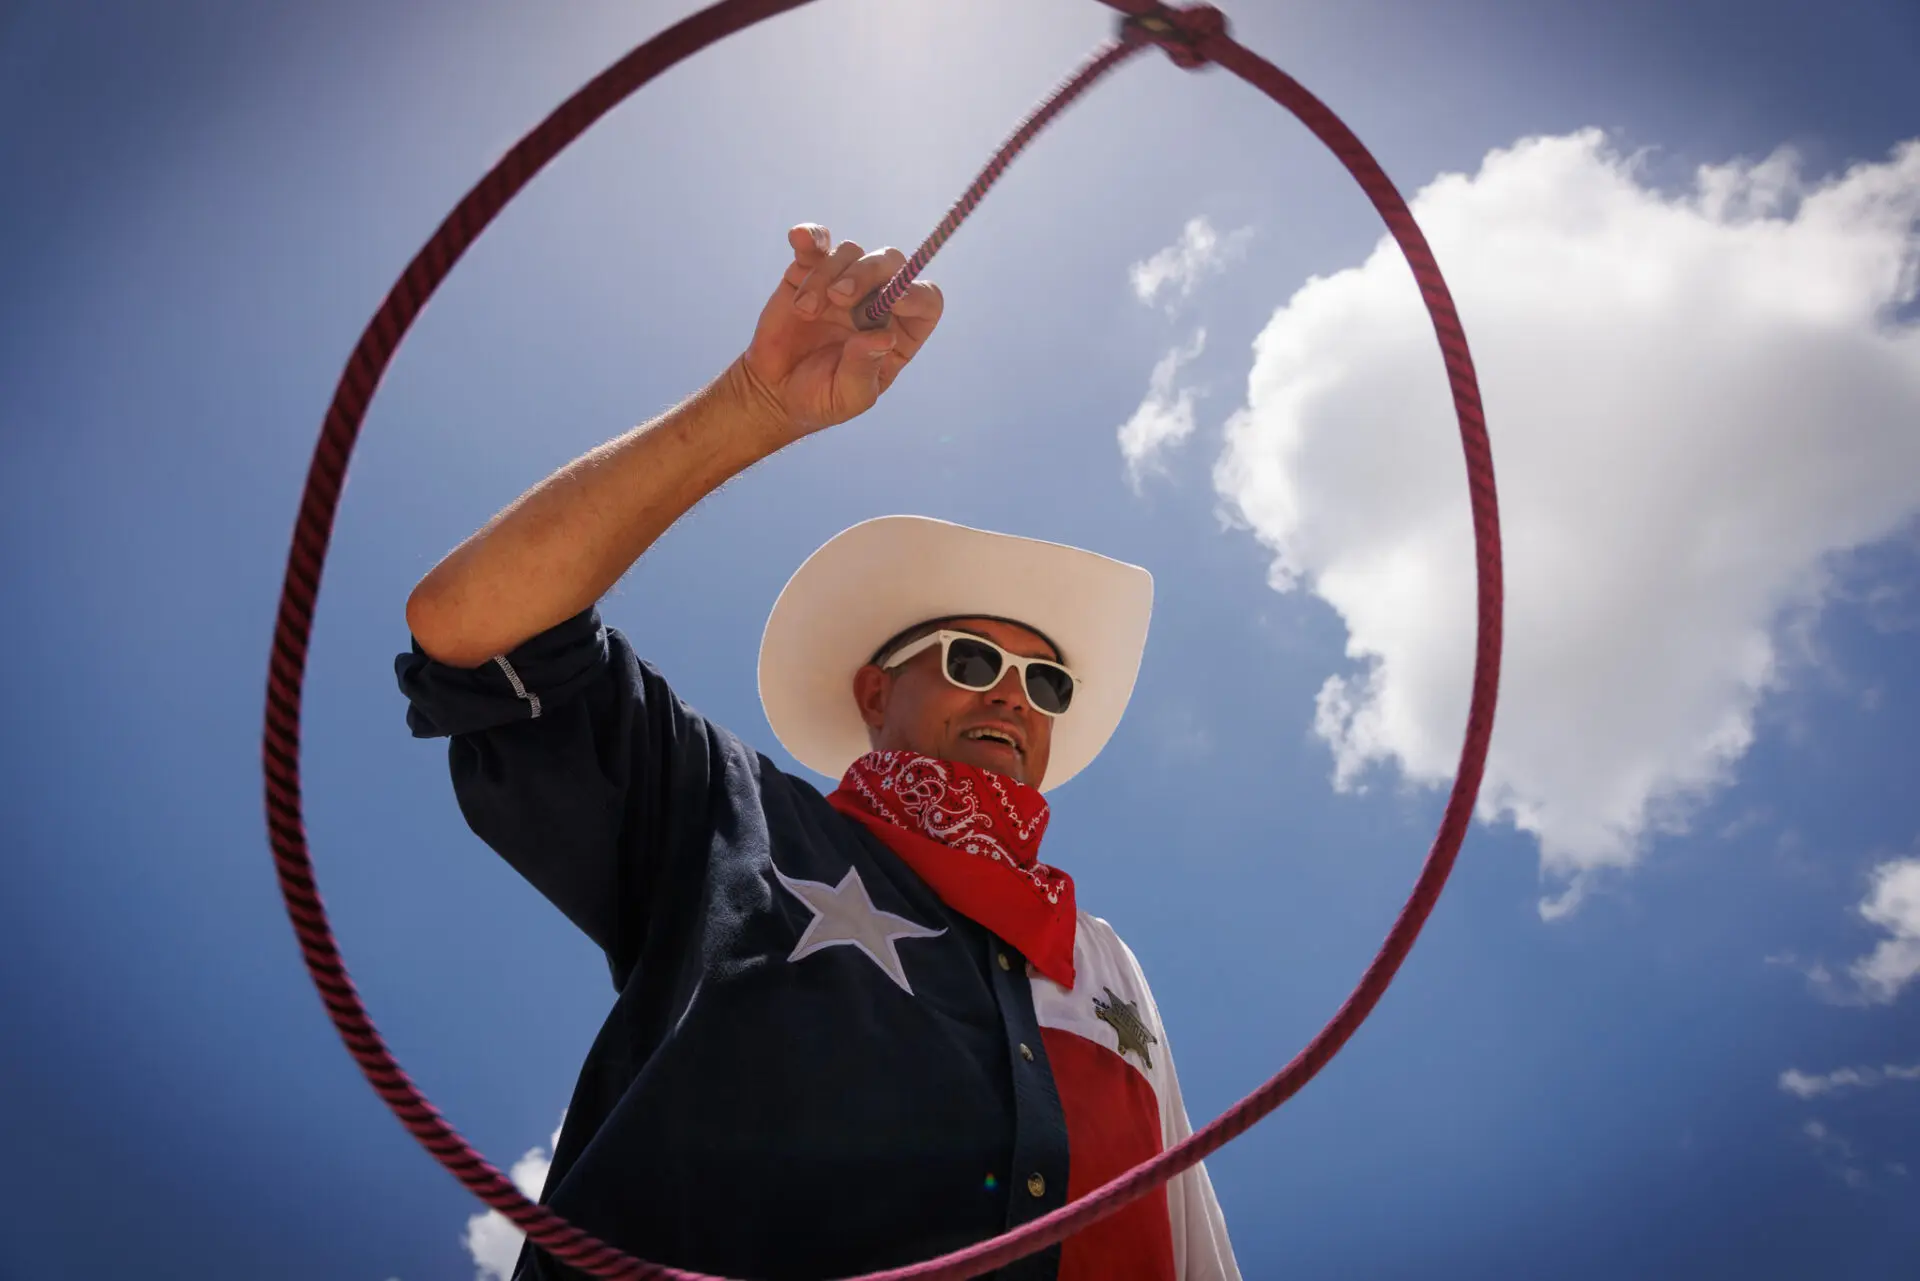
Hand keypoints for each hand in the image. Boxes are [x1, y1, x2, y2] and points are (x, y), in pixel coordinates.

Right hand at [731, 224, 943, 438]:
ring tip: (805, 311)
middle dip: (868, 274)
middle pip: (891, 264)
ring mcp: (844, 282)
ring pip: (851, 253)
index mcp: (900, 332)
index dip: (916, 294)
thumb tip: (883, 339)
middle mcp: (878, 302)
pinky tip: (799, 238)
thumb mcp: (848, 397)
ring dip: (827, 275)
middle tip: (839, 297)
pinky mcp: (809, 271)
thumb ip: (864, 369)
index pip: (926, 300)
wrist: (774, 391)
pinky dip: (810, 236)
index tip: (894, 302)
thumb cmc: (820, 398)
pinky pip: (816, 243)